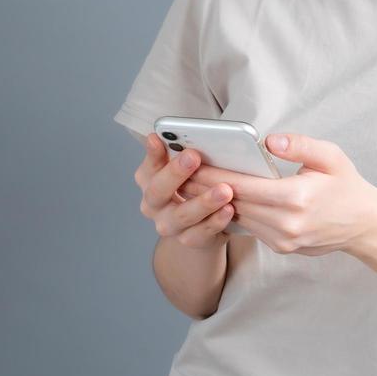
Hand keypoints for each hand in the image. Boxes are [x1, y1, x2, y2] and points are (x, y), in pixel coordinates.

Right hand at [134, 133, 235, 248]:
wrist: (199, 226)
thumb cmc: (192, 188)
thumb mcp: (184, 169)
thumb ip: (182, 152)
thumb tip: (188, 135)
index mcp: (148, 181)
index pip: (147, 165)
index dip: (153, 153)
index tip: (158, 138)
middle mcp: (153, 205)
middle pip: (158, 191)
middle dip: (175, 173)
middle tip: (193, 157)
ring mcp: (168, 225)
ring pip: (182, 215)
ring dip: (204, 202)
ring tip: (224, 190)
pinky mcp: (188, 240)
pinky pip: (201, 233)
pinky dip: (216, 221)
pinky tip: (228, 210)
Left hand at [178, 132, 376, 256]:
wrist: (366, 226)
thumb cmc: (347, 185)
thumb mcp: (331, 156)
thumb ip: (299, 144)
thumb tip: (268, 140)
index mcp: (296, 198)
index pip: (242, 186)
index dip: (212, 175)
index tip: (189, 164)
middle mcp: (286, 224)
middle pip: (233, 204)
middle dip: (204, 188)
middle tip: (177, 172)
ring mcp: (283, 239)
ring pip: (238, 218)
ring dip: (213, 202)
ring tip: (188, 183)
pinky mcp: (281, 247)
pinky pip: (249, 227)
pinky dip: (231, 212)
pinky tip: (214, 199)